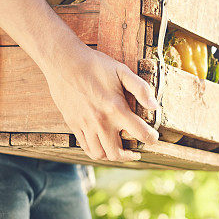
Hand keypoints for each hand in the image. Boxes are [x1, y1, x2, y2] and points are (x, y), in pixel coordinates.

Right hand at [44, 43, 159, 161]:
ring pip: (100, 154)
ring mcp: (85, 125)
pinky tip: (102, 144)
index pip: (140, 133)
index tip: (153, 138)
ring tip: (119, 150)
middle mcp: (100, 122)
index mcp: (116, 109)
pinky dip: (96, 151)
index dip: (151, 139)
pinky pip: (85, 147)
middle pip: (117, 153)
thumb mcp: (122, 71)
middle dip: (130, 156)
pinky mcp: (74, 124)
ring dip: (112, 156)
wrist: (64, 62)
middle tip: (136, 151)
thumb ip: (141, 89)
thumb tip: (154, 106)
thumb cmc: (95, 65)